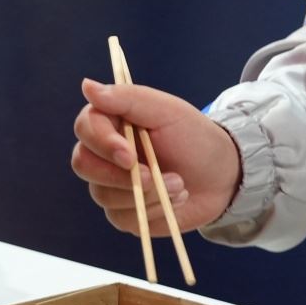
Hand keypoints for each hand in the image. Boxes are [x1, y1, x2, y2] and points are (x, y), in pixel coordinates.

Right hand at [71, 79, 242, 234]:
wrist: (221, 176)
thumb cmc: (194, 137)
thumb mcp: (167, 111)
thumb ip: (127, 98)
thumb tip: (87, 86)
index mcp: (112, 122)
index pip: (85, 128)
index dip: (103, 143)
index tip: (129, 156)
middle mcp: (104, 154)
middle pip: (84, 164)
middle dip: (120, 176)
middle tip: (153, 177)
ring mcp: (110, 185)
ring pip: (104, 195)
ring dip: (147, 193)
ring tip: (179, 184)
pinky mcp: (123, 212)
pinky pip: (122, 218)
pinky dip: (152, 210)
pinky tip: (175, 199)